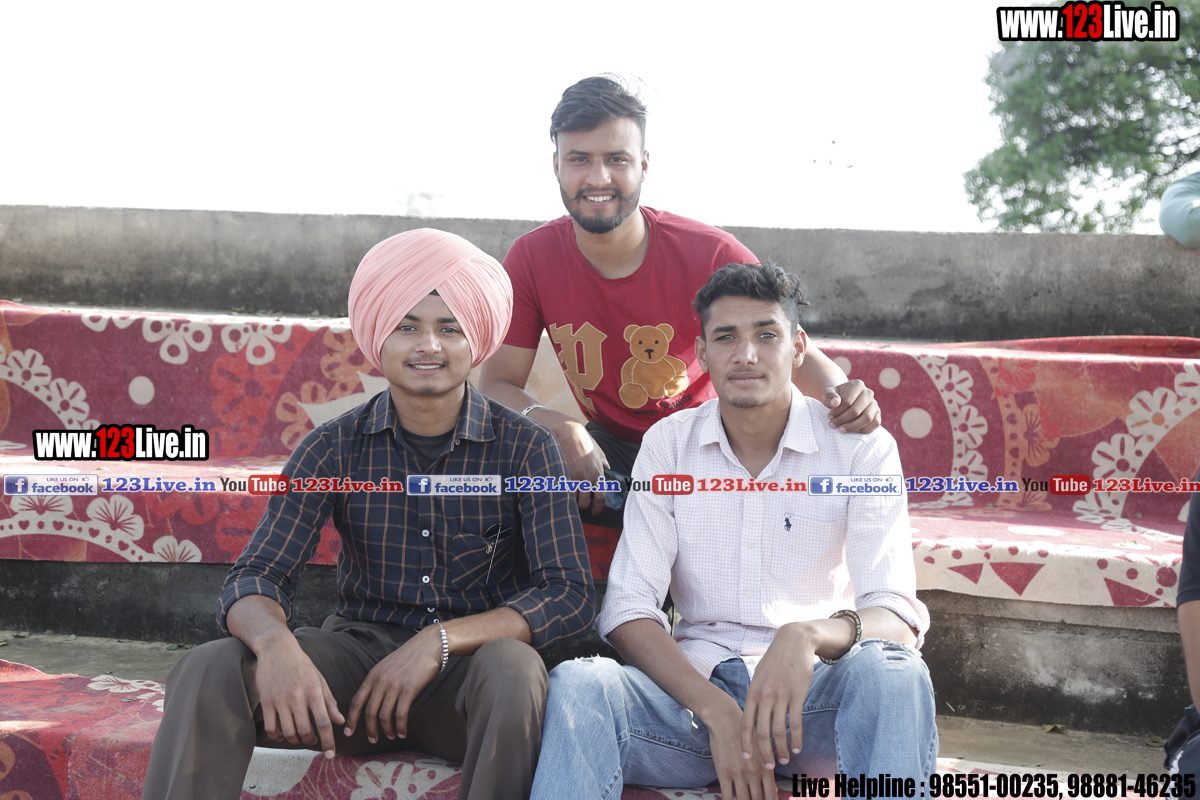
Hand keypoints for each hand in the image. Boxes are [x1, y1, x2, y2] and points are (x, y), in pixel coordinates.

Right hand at [255, 634, 344, 758]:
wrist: (277, 649)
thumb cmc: (301, 664)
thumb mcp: (319, 679)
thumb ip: (329, 701)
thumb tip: (339, 721)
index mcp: (314, 690)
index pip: (324, 721)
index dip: (328, 741)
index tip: (331, 754)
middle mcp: (297, 696)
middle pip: (305, 730)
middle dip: (311, 742)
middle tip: (313, 741)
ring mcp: (280, 699)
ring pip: (288, 732)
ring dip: (295, 740)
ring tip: (300, 737)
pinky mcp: (266, 701)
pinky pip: (271, 727)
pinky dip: (277, 737)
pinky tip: (282, 735)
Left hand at [344, 627, 440, 743]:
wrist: (430, 644)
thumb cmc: (410, 656)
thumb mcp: (387, 666)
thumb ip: (378, 681)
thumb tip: (373, 700)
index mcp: (373, 675)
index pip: (357, 701)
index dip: (351, 719)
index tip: (348, 732)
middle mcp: (381, 680)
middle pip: (369, 712)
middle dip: (370, 729)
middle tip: (373, 740)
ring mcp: (395, 684)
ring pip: (384, 715)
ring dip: (387, 730)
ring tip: (392, 736)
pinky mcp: (409, 688)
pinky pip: (401, 714)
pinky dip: (401, 726)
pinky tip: (403, 732)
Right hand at [554, 419, 609, 515]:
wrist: (568, 431)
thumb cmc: (583, 440)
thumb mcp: (597, 450)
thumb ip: (602, 462)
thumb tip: (607, 468)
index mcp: (597, 473)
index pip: (600, 497)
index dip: (598, 508)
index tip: (595, 512)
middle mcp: (586, 477)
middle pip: (583, 502)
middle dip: (580, 505)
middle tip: (577, 503)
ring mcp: (573, 477)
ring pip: (571, 499)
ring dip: (569, 500)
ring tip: (567, 496)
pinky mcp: (561, 474)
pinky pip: (561, 491)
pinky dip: (560, 493)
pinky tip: (558, 491)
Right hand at [704, 696, 778, 799]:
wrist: (725, 721)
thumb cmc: (746, 734)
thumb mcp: (762, 750)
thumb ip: (768, 770)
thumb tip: (773, 791)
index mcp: (765, 768)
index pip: (771, 796)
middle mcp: (753, 773)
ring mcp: (737, 774)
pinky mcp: (723, 772)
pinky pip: (727, 795)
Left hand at [741, 623, 816, 770]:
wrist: (794, 641)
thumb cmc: (776, 660)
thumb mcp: (759, 675)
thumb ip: (755, 695)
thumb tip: (751, 714)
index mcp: (753, 692)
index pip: (746, 723)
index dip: (745, 743)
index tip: (746, 759)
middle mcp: (764, 696)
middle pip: (761, 732)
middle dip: (763, 753)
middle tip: (767, 767)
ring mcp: (781, 696)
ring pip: (779, 730)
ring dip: (781, 749)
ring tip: (784, 759)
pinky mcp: (797, 695)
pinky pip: (796, 722)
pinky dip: (796, 738)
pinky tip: (797, 747)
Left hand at [824, 380, 880, 432]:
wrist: (842, 401)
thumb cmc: (835, 397)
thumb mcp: (828, 393)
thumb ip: (830, 396)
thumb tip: (835, 402)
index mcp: (857, 385)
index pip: (847, 401)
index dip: (837, 411)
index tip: (829, 417)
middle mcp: (868, 393)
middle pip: (856, 411)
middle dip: (843, 420)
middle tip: (832, 425)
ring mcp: (874, 403)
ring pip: (867, 418)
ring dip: (853, 427)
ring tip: (841, 430)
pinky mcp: (877, 413)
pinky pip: (875, 423)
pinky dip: (865, 430)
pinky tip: (854, 431)